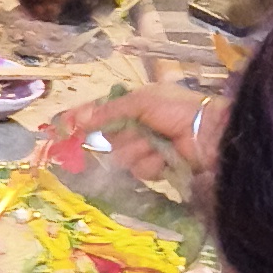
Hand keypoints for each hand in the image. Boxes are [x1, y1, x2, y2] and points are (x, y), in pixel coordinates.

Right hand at [45, 79, 222, 196]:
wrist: (210, 132)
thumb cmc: (178, 109)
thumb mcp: (143, 102)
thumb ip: (111, 111)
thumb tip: (81, 118)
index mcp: (133, 106)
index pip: (99, 113)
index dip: (82, 119)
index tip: (62, 124)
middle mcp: (136, 127)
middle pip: (108, 139)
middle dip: (122, 137)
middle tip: (141, 131)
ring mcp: (145, 149)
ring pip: (122, 157)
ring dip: (139, 151)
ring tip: (158, 145)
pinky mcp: (156, 168)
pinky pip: (139, 170)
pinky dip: (151, 164)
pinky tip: (164, 157)